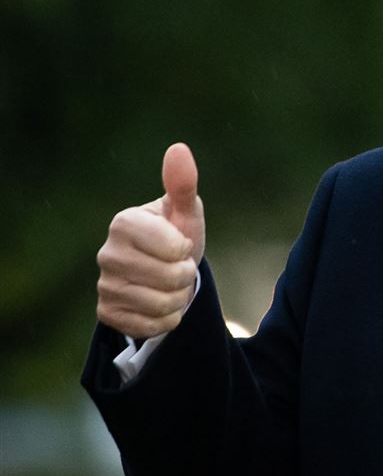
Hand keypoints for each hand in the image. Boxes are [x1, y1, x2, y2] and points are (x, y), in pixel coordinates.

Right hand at [96, 143, 205, 338]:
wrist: (164, 274)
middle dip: (186, 276)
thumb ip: (182, 184)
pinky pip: (151, 326)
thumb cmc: (176, 236)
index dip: (185, 249)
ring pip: (163, 304)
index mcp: (124, 223)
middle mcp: (107, 253)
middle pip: (171, 278)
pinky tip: (160, 306)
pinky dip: (166, 320)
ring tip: (171, 286)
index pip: (173, 247)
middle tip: (178, 267)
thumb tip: (178, 148)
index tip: (179, 244)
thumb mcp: (184, 212)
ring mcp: (104, 285)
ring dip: (178, 299)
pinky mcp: (107, 314)